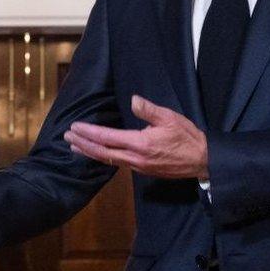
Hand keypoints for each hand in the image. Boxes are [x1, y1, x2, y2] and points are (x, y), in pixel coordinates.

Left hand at [63, 95, 208, 179]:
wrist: (202, 161)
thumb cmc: (187, 137)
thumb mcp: (170, 118)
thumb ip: (149, 110)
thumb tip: (133, 100)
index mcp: (140, 144)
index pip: (107, 138)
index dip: (89, 132)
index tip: (75, 127)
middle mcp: (135, 158)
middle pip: (102, 152)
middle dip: (83, 144)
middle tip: (67, 137)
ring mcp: (138, 167)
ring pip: (108, 160)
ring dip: (90, 152)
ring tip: (75, 146)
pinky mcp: (143, 170)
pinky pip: (118, 164)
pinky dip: (103, 158)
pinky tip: (98, 154)